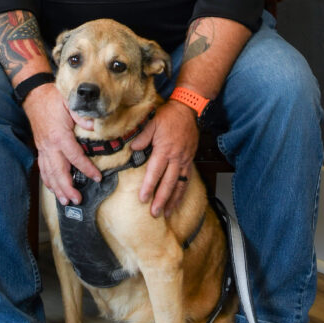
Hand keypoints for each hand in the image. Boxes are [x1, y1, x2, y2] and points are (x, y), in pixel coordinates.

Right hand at [23, 83, 101, 205]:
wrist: (34, 96)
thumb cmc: (53, 99)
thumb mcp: (70, 102)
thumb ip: (81, 115)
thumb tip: (94, 126)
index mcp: (60, 136)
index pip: (75, 157)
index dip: (86, 169)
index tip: (97, 177)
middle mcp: (50, 146)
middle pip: (59, 172)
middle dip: (67, 188)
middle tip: (77, 200)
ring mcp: (43, 149)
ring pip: (49, 173)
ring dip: (57, 189)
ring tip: (65, 201)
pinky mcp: (40, 149)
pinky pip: (43, 168)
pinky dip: (48, 180)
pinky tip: (53, 188)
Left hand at [130, 100, 198, 217]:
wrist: (188, 109)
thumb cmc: (169, 115)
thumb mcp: (152, 122)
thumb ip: (143, 136)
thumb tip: (133, 148)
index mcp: (165, 149)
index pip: (155, 172)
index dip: (149, 186)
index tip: (143, 199)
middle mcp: (176, 157)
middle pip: (168, 182)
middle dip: (161, 199)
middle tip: (154, 213)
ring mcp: (184, 159)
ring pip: (179, 184)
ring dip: (173, 200)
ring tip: (167, 213)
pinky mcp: (190, 159)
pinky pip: (187, 178)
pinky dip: (182, 191)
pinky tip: (177, 200)